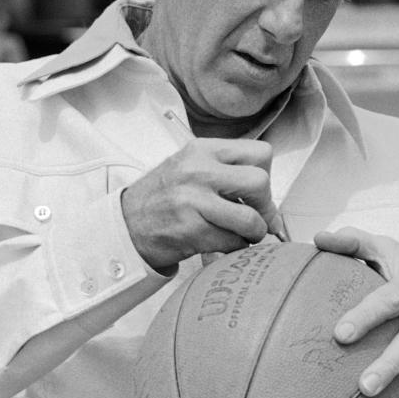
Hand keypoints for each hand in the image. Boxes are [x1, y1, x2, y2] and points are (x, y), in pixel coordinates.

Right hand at [121, 138, 277, 270]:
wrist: (125, 224)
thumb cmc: (164, 197)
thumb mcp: (192, 168)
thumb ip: (230, 176)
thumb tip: (273, 210)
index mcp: (202, 150)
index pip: (260, 154)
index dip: (265, 175)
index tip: (255, 192)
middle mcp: (198, 171)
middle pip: (260, 183)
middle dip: (265, 206)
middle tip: (256, 217)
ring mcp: (193, 201)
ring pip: (251, 219)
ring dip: (253, 233)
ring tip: (241, 234)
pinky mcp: (191, 230)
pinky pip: (233, 242)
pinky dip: (234, 247)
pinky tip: (221, 242)